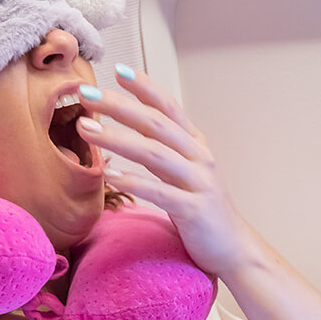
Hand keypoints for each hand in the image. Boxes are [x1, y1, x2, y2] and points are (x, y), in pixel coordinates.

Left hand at [75, 65, 259, 277]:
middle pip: (156, 123)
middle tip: (86, 93)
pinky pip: (160, 192)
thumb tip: (128, 129)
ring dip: (117, 138)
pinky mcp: (194, 210)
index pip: (169, 107)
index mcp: (196, 145)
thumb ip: (163, 149)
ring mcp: (199, 182)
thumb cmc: (202, 209)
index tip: (117, 70)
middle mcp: (200, 157)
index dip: (145, 87)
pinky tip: (110, 174)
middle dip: (119, 105)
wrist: (235, 249)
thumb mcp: (185, 172)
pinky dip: (134, 181)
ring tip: (86, 127)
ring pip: (155, 152)